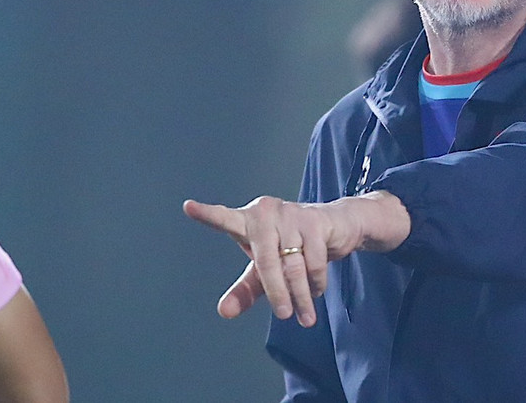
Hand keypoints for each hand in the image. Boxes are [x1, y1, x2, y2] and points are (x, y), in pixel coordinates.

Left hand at [183, 192, 409, 327]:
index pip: (225, 219)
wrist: (337, 225)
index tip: (188, 207)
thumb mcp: (265, 270)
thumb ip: (244, 290)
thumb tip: (224, 312)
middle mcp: (267, 213)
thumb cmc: (292, 246)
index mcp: (248, 221)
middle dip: (277, 292)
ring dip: (301, 294)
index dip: (208, 214)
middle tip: (284, 316)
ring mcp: (291, 215)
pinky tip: (317, 290)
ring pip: (293, 265)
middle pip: (266, 261)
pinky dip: (316, 281)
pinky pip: (314, 260)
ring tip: (305, 317)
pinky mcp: (315, 221)